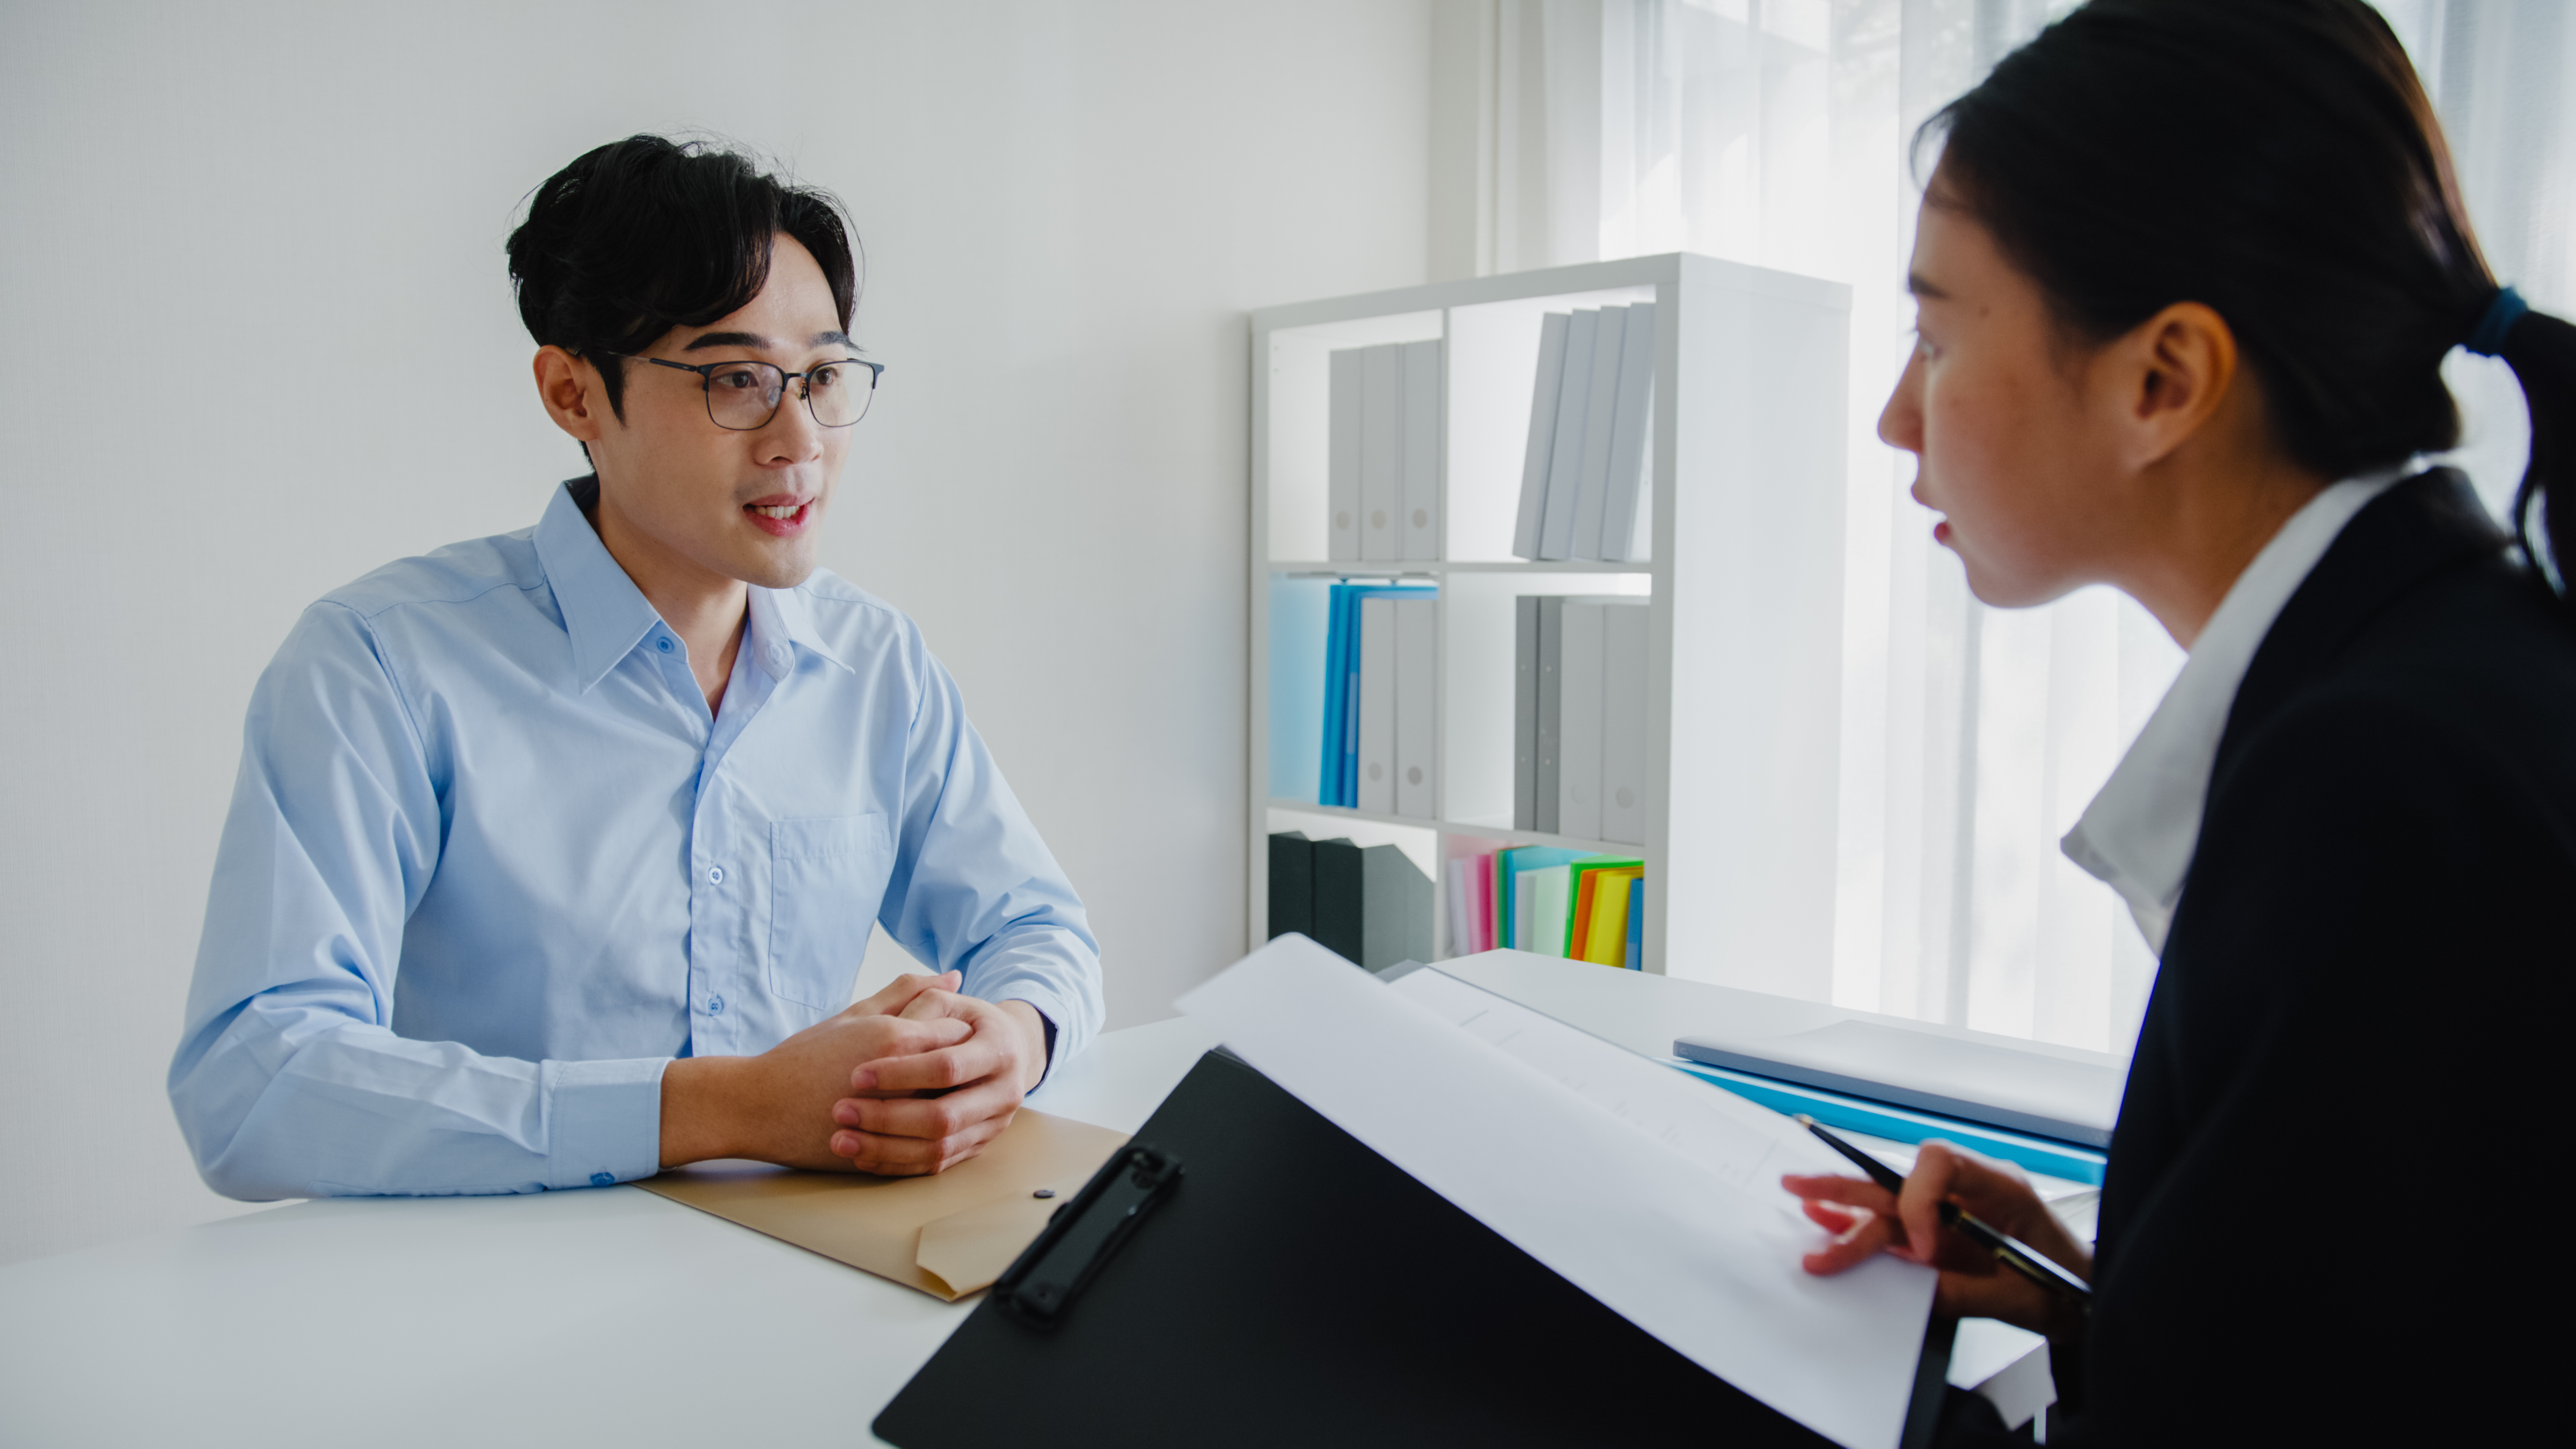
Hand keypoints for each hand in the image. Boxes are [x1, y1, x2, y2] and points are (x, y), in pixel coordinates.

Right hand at [657, 972, 971, 1170]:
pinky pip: (929, 1146)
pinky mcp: (884, 1150)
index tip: (950, 1033)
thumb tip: (953, 977)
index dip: (959, 1032)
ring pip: (950, 1111)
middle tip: (949, 1066)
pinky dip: (935, 1135)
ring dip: (951, 1102)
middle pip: (960, 1072)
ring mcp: (894, 1120)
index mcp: (895, 1038)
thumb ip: (907, 993)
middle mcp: (902, 1079)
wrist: (758, 1106)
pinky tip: (921, 1123)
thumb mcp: (855, 1015)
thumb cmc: (803, 1057)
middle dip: (962, 1069)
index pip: (958, 1031)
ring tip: (933, 1093)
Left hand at [824, 988, 1050, 1175]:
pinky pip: (936, 1165)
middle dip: (887, 1117)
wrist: (1008, 1052)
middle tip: (840, 1111)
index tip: (855, 1075)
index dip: (900, 1072)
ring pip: (938, 1149)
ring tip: (841, 1140)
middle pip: (942, 1117)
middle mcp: (1004, 1092)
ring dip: (885, 1148)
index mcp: (999, 1050)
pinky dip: (897, 1164)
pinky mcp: (977, 1146)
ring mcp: (993, 1125)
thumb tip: (910, 1007)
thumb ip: (923, 1000)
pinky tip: (862, 1157)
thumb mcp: (949, 1003)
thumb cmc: (967, 1022)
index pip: (946, 1067)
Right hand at [1782, 1140, 2093, 1335]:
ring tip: (1801, 1199)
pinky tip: (1826, 1219)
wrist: (2081, 1297)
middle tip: (1803, 1188)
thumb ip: (1962, 1293)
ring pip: (1888, 1201)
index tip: (1922, 1250)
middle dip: (1850, 1185)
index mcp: (1999, 1186)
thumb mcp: (2016, 1298)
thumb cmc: (2063, 1286)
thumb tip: (1912, 1292)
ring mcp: (1951, 1211)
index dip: (1917, 1201)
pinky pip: (1893, 1224)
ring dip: (1844, 1204)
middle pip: (1900, 1179)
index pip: (1939, 1163)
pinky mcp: (1939, 1234)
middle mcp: (1967, 1191)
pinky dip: (1859, 1223)